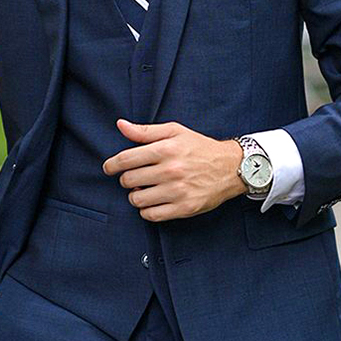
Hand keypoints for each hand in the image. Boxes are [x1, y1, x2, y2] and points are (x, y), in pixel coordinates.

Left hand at [102, 118, 246, 220]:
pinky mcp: (184, 208)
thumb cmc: (200, 148)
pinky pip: (151, 215)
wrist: (230, 167)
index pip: (125, 160)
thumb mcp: (174, 131)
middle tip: (134, 178)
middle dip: (126, 180)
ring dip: (136, 196)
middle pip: (128, 181)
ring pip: (137, 200)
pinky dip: (147, 210)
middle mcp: (170, 170)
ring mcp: (177, 191)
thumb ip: (145, 131)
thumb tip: (120, 125)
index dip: (111, 165)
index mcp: (165, 149)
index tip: (109, 168)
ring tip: (144, 190)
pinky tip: (153, 202)